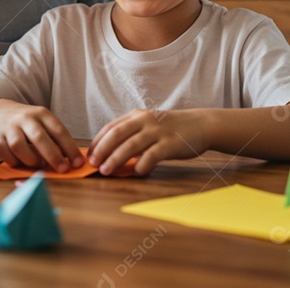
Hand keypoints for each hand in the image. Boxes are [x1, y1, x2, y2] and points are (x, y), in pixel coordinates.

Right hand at [0, 103, 81, 172]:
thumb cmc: (28, 123)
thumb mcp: (44, 123)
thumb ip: (55, 139)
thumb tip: (71, 161)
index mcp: (42, 114)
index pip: (59, 131)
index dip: (70, 148)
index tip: (78, 163)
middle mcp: (25, 118)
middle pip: (39, 137)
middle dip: (53, 156)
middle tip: (63, 170)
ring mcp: (9, 127)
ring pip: (18, 145)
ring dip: (31, 159)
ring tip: (39, 165)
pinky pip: (4, 152)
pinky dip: (13, 161)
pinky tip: (20, 163)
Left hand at [89, 109, 208, 175]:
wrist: (200, 125)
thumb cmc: (170, 129)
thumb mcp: (148, 125)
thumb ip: (131, 136)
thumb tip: (109, 154)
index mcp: (137, 115)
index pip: (111, 127)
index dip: (98, 141)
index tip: (88, 155)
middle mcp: (145, 120)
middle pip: (117, 134)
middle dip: (102, 149)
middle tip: (93, 164)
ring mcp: (158, 131)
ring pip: (131, 145)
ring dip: (116, 159)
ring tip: (106, 171)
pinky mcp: (170, 144)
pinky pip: (152, 155)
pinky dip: (141, 164)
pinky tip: (136, 172)